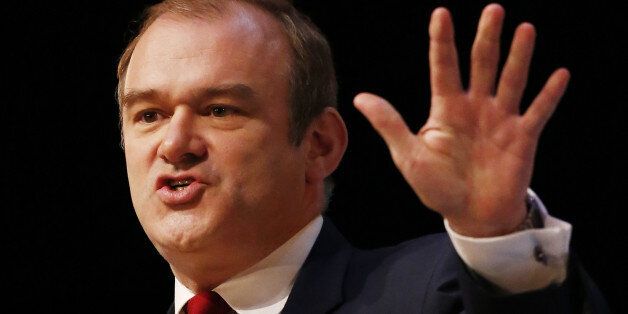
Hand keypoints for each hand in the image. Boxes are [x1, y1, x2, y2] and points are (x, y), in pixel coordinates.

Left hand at [354, 4, 569, 236]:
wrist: (471, 216)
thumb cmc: (438, 187)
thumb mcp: (408, 156)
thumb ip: (389, 125)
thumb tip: (360, 98)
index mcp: (446, 109)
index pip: (444, 67)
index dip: (442, 41)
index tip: (441, 14)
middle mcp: (475, 107)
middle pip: (482, 64)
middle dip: (487, 37)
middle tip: (493, 9)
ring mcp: (501, 120)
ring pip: (511, 80)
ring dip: (519, 56)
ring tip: (525, 29)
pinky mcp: (523, 137)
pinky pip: (538, 111)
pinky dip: (549, 95)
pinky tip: (560, 74)